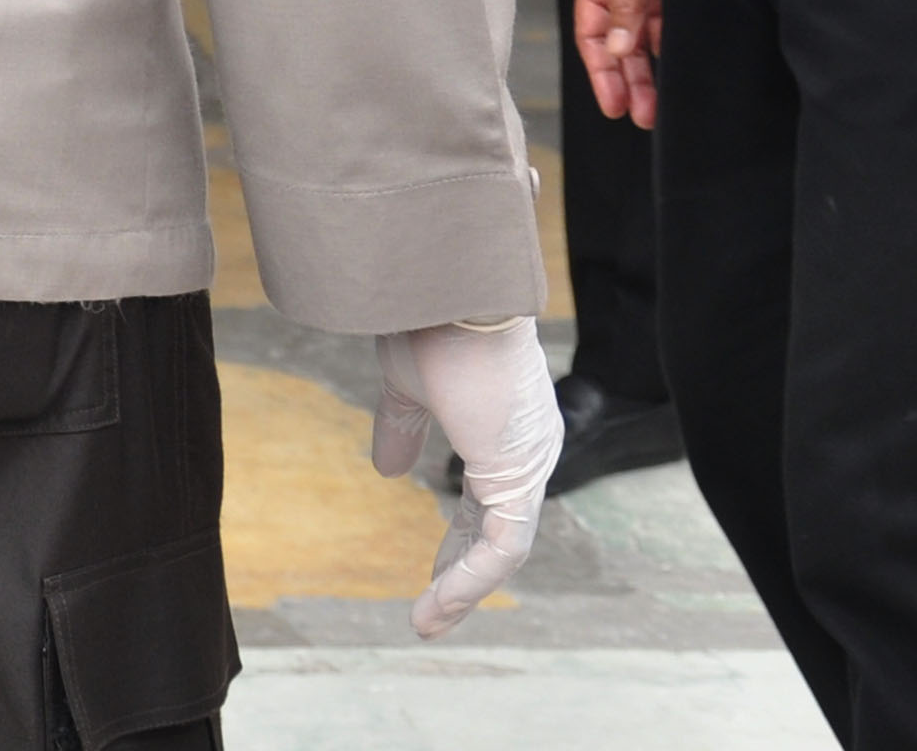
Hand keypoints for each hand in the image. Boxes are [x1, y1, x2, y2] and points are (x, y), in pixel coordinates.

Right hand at [374, 316, 564, 636]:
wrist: (445, 294)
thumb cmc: (429, 325)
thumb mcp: (407, 386)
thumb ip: (402, 428)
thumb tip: (387, 472)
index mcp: (507, 427)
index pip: (490, 499)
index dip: (459, 540)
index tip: (433, 571)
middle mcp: (529, 448)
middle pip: (500, 531)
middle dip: (463, 574)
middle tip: (432, 611)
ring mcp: (529, 462)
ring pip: (503, 548)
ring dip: (463, 590)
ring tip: (427, 623)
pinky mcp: (518, 476)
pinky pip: (503, 547)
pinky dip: (469, 580)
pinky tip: (438, 603)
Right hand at [574, 0, 663, 130]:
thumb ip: (625, 4)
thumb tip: (619, 50)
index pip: (592, 32)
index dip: (602, 70)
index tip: (614, 104)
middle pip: (616, 39)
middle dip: (626, 78)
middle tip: (640, 114)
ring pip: (640, 33)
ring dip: (646, 67)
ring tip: (655, 102)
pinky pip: (661, 18)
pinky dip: (662, 43)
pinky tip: (669, 64)